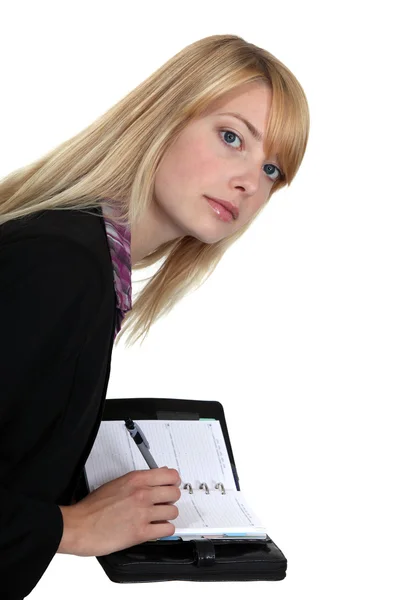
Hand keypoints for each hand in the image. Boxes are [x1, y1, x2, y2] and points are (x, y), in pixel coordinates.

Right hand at [58, 467, 180, 555]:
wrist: (79, 526)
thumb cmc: (92, 507)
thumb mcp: (117, 483)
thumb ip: (139, 480)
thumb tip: (159, 475)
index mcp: (136, 480)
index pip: (170, 475)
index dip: (173, 481)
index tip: (172, 485)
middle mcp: (142, 494)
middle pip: (174, 493)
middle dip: (170, 499)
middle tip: (164, 503)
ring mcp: (143, 513)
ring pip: (173, 511)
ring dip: (167, 515)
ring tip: (158, 517)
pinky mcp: (141, 532)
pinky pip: (167, 529)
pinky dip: (164, 530)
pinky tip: (156, 529)